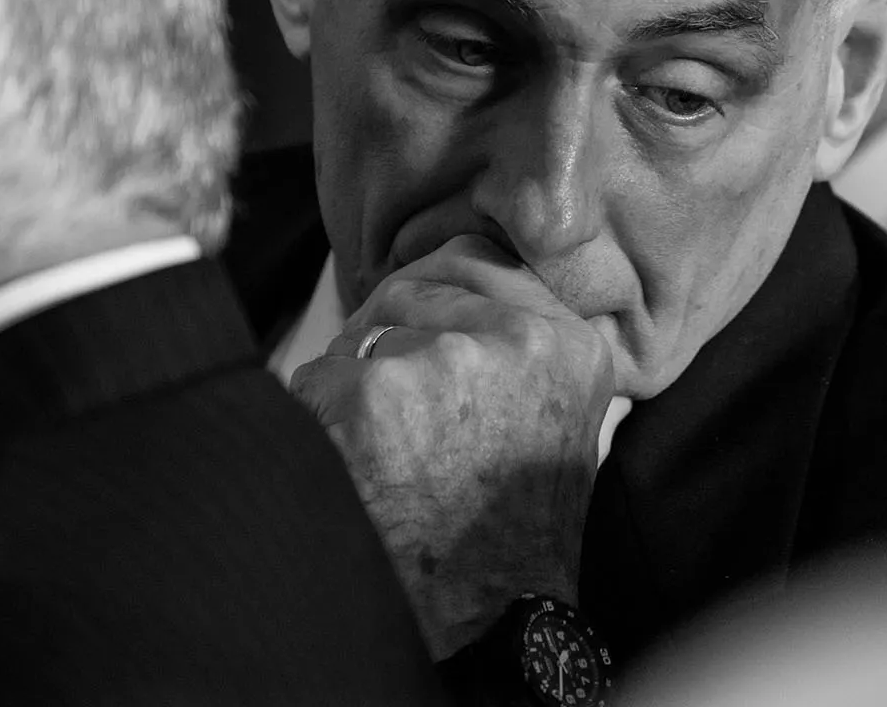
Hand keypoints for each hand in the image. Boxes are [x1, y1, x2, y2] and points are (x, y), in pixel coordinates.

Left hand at [289, 235, 614, 658]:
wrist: (486, 624)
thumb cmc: (515, 532)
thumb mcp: (557, 423)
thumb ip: (523, 342)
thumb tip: (454, 271)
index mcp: (569, 345)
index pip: (479, 263)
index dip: (434, 292)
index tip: (417, 323)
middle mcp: (515, 341)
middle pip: (413, 288)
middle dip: (386, 332)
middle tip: (392, 402)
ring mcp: (440, 363)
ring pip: (362, 334)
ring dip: (354, 381)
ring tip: (383, 448)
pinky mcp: (372, 394)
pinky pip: (318, 376)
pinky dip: (320, 419)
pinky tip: (354, 465)